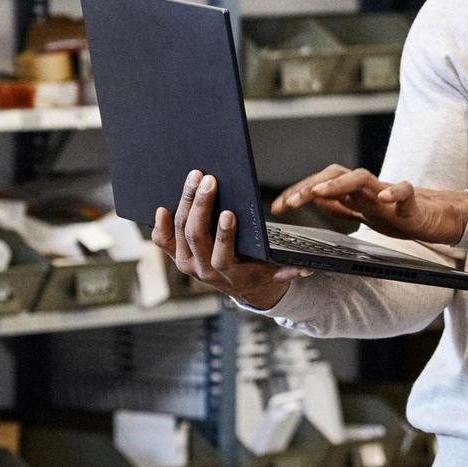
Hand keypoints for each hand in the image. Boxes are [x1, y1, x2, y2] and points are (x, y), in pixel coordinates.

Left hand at [151, 170, 310, 309]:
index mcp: (227, 274)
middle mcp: (202, 270)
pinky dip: (160, 224)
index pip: (221, 255)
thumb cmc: (258, 271)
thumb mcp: (275, 272)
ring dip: (185, 203)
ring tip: (194, 179)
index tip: (229, 212)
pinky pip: (163, 240)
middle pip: (195, 236)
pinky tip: (162, 206)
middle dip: (201, 206)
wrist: (241, 287)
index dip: (224, 234)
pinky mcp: (176, 255)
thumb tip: (307, 269)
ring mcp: (186, 263)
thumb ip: (288, 270)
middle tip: (209, 181)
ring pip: (179, 232)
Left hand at [274, 165, 467, 245]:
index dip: (299, 193)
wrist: (437, 218)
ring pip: (361, 178)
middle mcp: (368, 188)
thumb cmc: (400, 215)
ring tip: (319, 194)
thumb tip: (314, 198)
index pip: (321, 184)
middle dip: (310, 186)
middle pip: (335, 175)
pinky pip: (403, 191)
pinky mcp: (412, 200)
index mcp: (355, 194)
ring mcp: (388, 192)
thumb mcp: (364, 213)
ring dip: (338, 184)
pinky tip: (383, 199)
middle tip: (290, 202)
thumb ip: (341, 205)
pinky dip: (392, 192)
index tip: (278, 207)